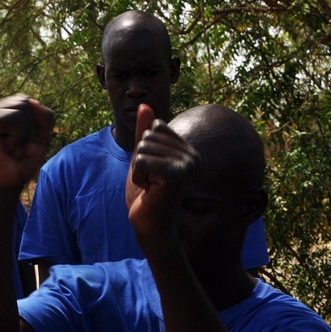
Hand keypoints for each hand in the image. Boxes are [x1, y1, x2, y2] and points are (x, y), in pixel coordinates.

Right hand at [0, 94, 54, 191]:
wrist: (4, 187)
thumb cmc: (19, 165)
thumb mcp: (40, 138)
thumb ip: (44, 117)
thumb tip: (31, 101)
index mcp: (0, 110)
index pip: (30, 102)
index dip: (34, 126)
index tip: (20, 144)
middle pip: (25, 101)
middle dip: (29, 129)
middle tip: (15, 148)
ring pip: (22, 108)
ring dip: (23, 135)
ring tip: (10, 149)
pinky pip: (15, 117)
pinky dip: (17, 137)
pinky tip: (4, 148)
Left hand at [125, 104, 199, 244]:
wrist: (150, 226)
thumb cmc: (147, 195)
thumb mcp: (143, 158)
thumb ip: (144, 133)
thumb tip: (144, 105)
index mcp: (188, 150)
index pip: (156, 126)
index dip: (144, 149)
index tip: (153, 172)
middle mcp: (192, 155)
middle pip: (147, 136)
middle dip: (140, 160)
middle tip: (151, 182)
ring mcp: (186, 164)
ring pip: (143, 148)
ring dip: (139, 170)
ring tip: (151, 186)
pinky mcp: (176, 174)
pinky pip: (142, 160)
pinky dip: (138, 176)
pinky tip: (150, 190)